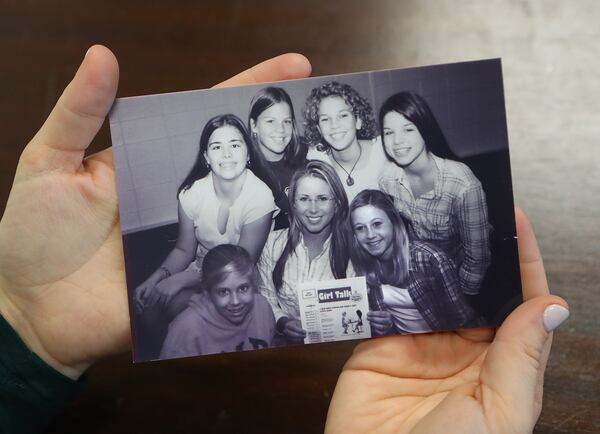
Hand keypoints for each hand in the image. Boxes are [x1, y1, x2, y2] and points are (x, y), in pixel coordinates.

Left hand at [0, 45, 310, 378]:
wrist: (33, 310)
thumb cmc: (34, 235)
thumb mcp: (47, 163)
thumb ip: (78, 113)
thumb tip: (104, 55)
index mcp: (149, 162)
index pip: (205, 117)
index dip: (248, 89)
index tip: (293, 66)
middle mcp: (178, 195)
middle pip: (237, 160)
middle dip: (279, 135)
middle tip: (321, 113)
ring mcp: (191, 235)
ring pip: (244, 208)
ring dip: (281, 187)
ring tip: (324, 161)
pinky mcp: (196, 275)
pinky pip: (233, 259)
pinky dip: (261, 247)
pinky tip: (295, 229)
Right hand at [325, 208, 568, 433]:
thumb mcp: (498, 415)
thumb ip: (521, 359)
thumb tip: (552, 304)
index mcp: (501, 368)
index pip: (520, 306)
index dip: (522, 263)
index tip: (518, 222)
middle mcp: (464, 351)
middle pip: (476, 290)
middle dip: (477, 252)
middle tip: (473, 211)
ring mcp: (422, 345)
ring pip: (434, 289)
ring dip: (435, 259)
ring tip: (436, 221)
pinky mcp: (382, 343)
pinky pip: (390, 302)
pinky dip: (393, 278)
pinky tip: (398, 254)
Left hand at [367, 310, 393, 335]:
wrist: (388, 323)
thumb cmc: (382, 316)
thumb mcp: (380, 311)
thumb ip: (376, 309)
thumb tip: (370, 308)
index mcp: (388, 314)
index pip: (380, 313)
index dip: (373, 313)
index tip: (368, 313)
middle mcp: (389, 321)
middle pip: (381, 320)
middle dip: (373, 319)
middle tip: (368, 317)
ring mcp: (388, 327)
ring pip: (381, 327)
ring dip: (374, 324)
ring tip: (370, 322)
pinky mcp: (385, 332)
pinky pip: (380, 332)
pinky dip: (375, 329)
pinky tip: (372, 326)